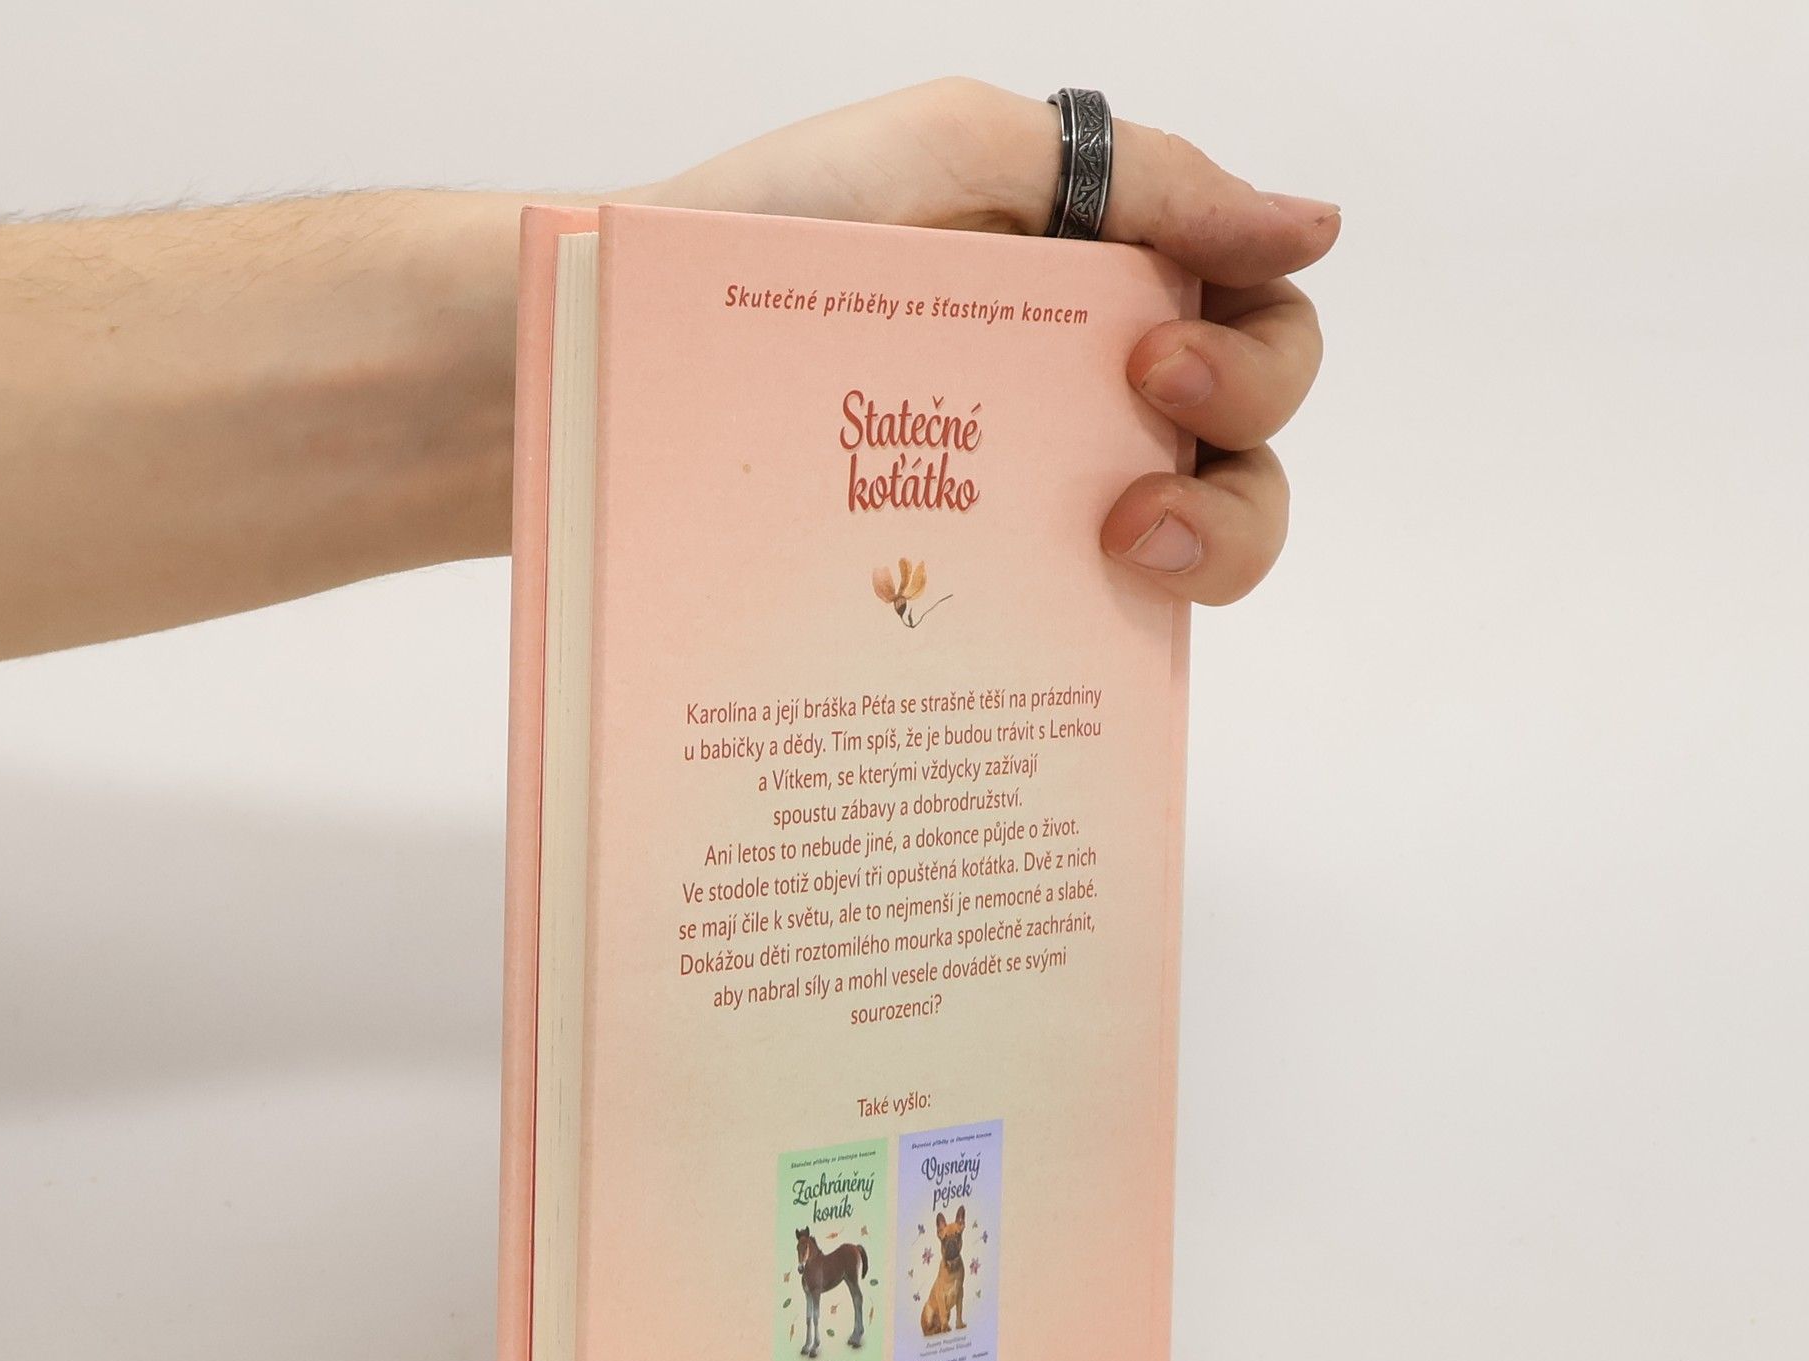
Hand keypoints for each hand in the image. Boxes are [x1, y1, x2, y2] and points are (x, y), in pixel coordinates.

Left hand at [629, 79, 1338, 604]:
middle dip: (1234, 457)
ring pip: (1201, 544)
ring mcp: (1039, 493)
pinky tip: (1065, 623)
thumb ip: (1148, 180)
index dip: (1255, 358)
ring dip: (1208, 546)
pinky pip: (1089, 619)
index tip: (1154, 362)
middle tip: (1134, 468)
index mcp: (1103, 283)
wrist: (625, 354)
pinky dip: (1118, 626)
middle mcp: (1090, 392)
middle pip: (1251, 445)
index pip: (1257, 324)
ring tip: (1119, 549)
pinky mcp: (983, 579)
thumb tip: (1317, 226)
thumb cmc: (777, 230)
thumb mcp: (961, 153)